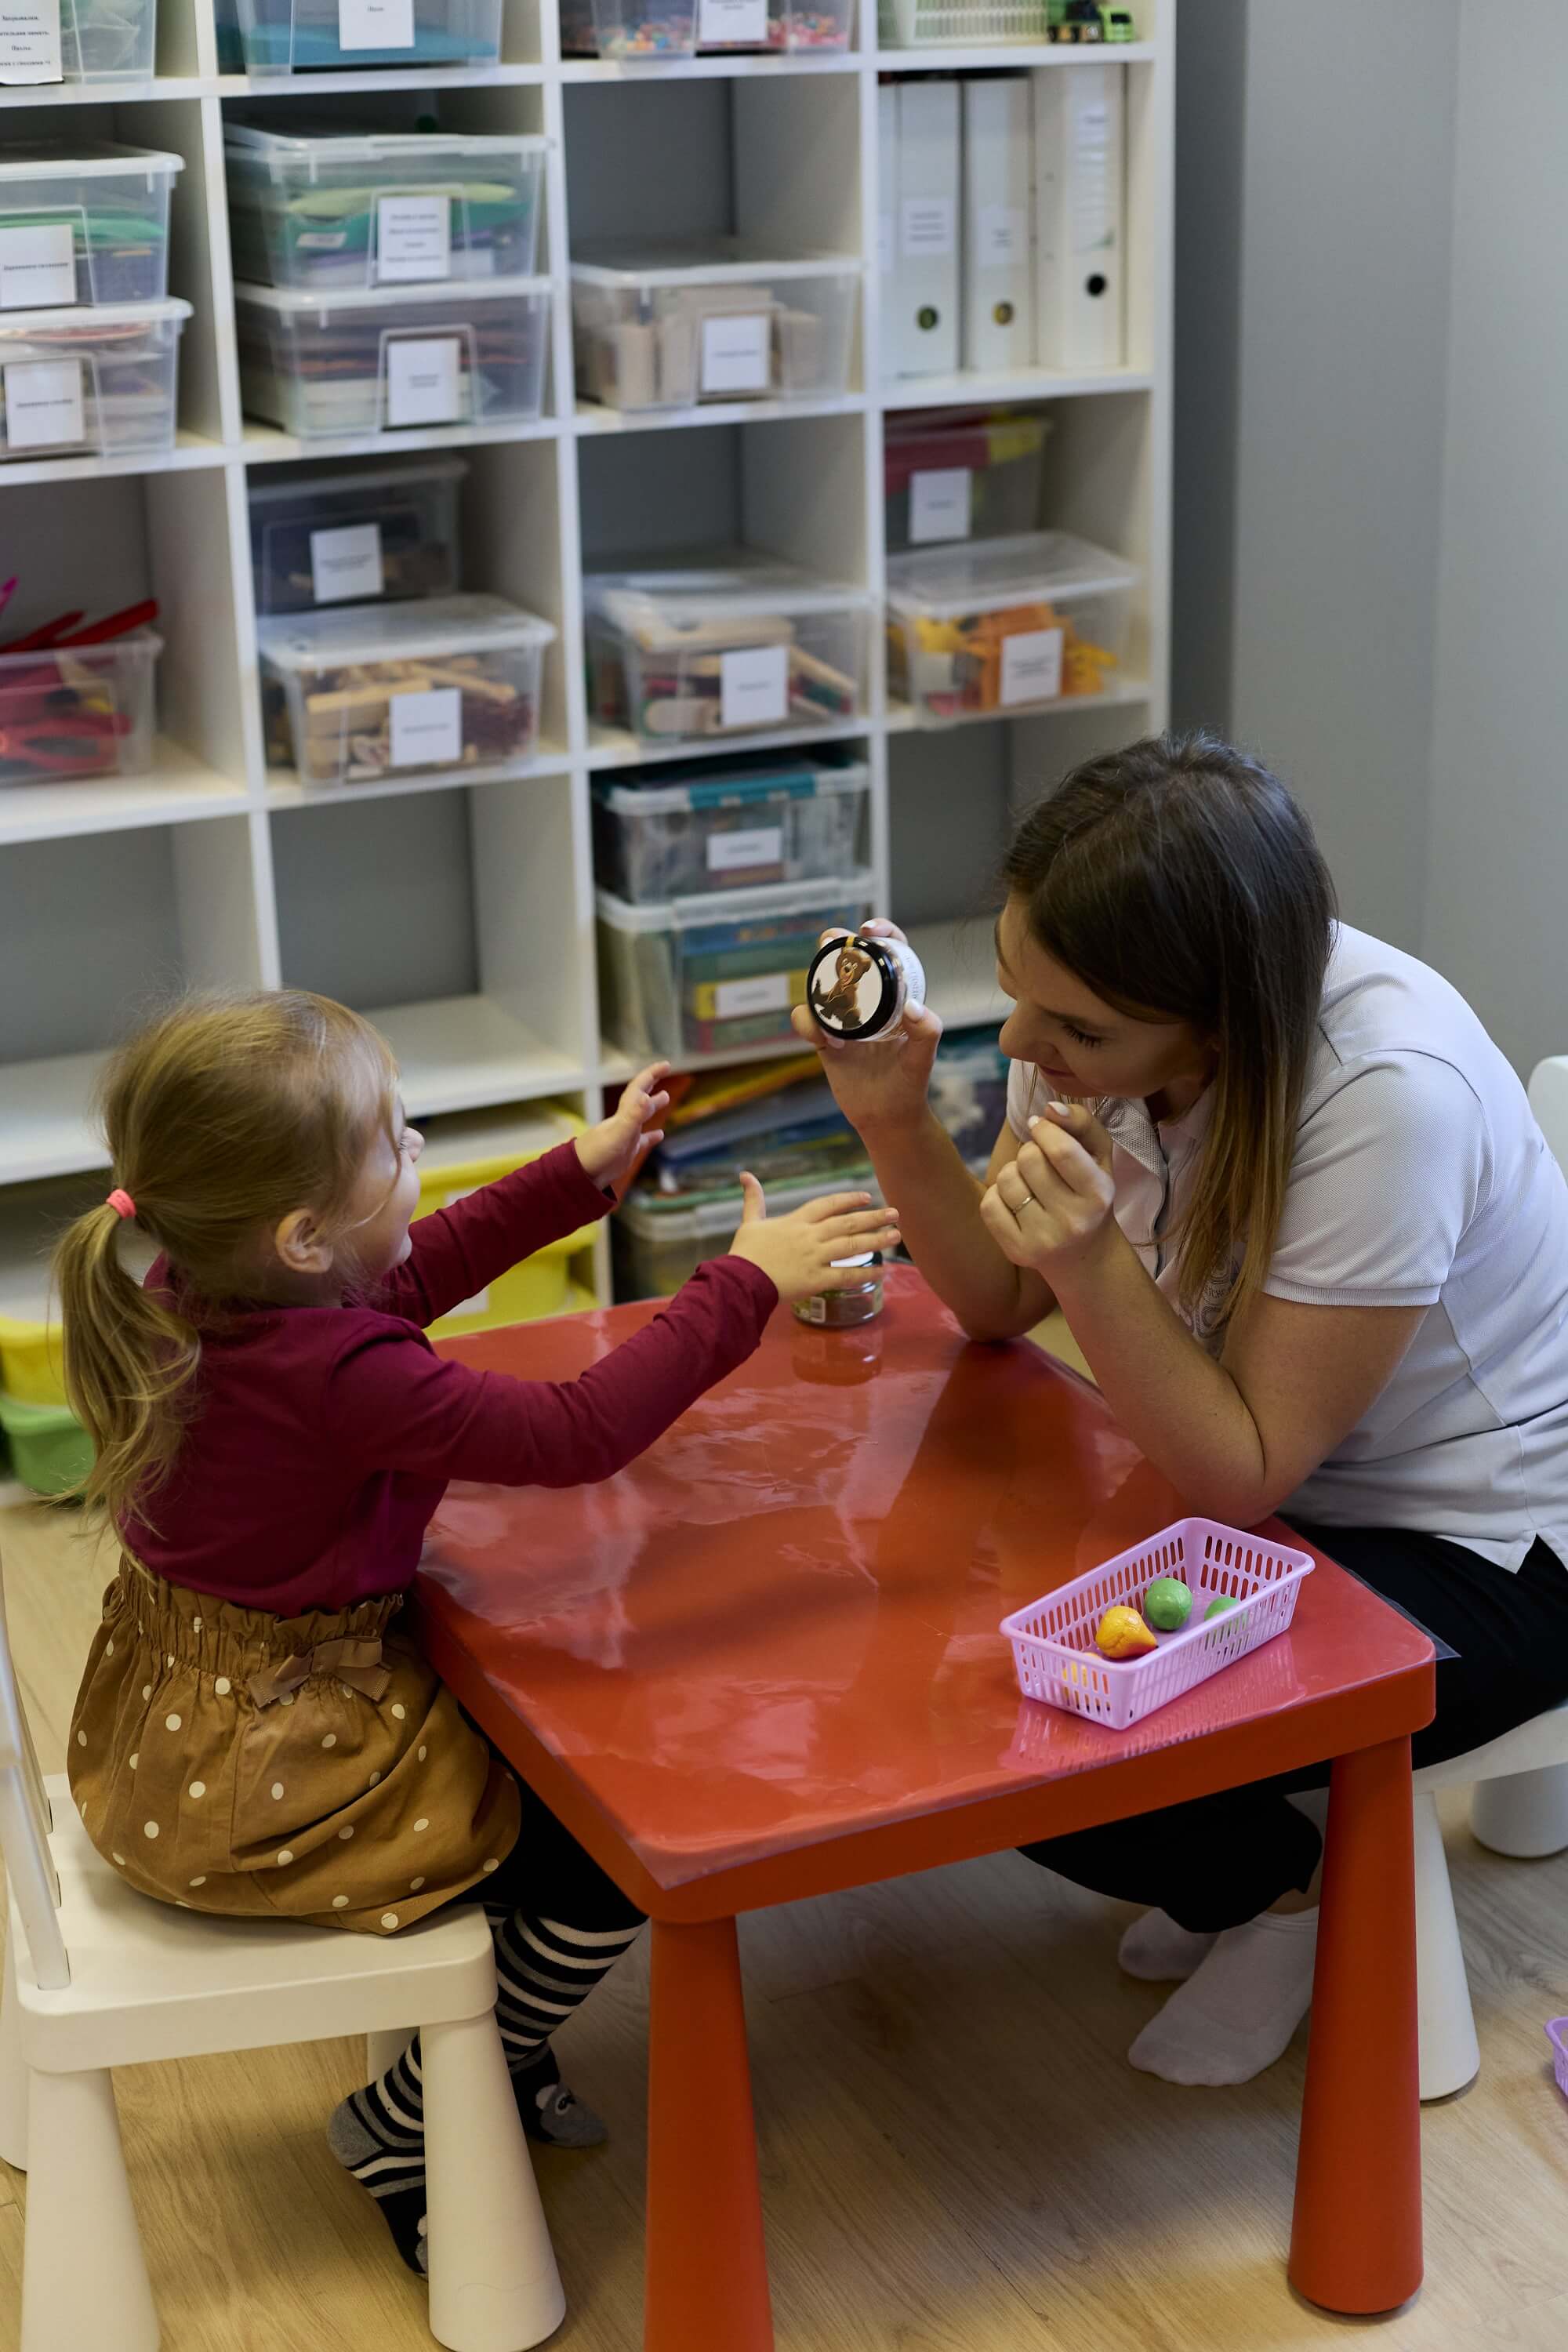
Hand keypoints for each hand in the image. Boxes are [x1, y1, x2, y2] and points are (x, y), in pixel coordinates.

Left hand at [576, 1062, 670, 1188]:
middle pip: (640, 1096)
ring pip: (641, 1116)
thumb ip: (633, 1116)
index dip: (652, 1074)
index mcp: (624, 1114)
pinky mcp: (626, 1151)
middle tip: (664, 1071)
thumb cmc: (598, 1154)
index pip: (639, 1087)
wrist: (580, 1176)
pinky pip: (642, 1140)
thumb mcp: (619, 1133)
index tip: (666, 1064)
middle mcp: (624, 1121)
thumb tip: (647, 1097)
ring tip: (666, 1097)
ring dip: (653, 1105)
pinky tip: (660, 1135)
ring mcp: (625, 1136)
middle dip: (651, 1082)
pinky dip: (652, 1136)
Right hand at [726, 1175, 901, 1304]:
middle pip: (847, 1223)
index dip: (849, 1199)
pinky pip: (846, 1275)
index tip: (867, 1197)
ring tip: (896, 1236)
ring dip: (876, 1240)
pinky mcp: (817, 1280)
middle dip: (873, 1217)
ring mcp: (816, 1257)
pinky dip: (866, 1273)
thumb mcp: (750, 1222)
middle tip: (895, 1213)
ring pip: (852, 1245)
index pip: (828, 1204)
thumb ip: (754, 1199)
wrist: (741, 1281)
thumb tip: (745, 1174)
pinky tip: (883, 1271)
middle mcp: (811, 1236)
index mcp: (796, 1221)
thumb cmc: (745, 1253)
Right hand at [790, 920, 942, 1137]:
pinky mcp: (823, 1038)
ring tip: (825, 1003)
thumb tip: (911, 1007)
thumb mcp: (924, 1056)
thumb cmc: (910, 1083)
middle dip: (834, 943)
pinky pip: (805, 1019)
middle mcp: (867, 1000)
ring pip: (818, 985)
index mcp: (895, 994)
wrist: (887, 1116)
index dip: (881, 933)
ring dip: (815, 984)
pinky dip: (809, 1025)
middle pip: (845, 958)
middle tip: (831, 942)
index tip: (870, 931)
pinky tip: (829, 1044)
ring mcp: (841, 1017)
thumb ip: (926, 1030)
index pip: (889, 951)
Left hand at [978, 1102, 1115, 1279]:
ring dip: (1013, 1172)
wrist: (1083, 1254)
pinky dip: (997, 1195)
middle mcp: (1073, 1220)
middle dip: (1029, 1150)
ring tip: (1029, 1183)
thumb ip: (1081, 1123)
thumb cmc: (1089, 1194)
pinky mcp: (1018, 1251)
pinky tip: (1016, 1202)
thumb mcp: (1098, 1156)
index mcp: (1098, 1194)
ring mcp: (1044, 1240)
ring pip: (1006, 1179)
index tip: (1040, 1127)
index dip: (1043, 1129)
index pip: (1061, 1150)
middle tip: (1040, 1163)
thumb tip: (1049, 1108)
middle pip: (1029, 1159)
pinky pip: (989, 1205)